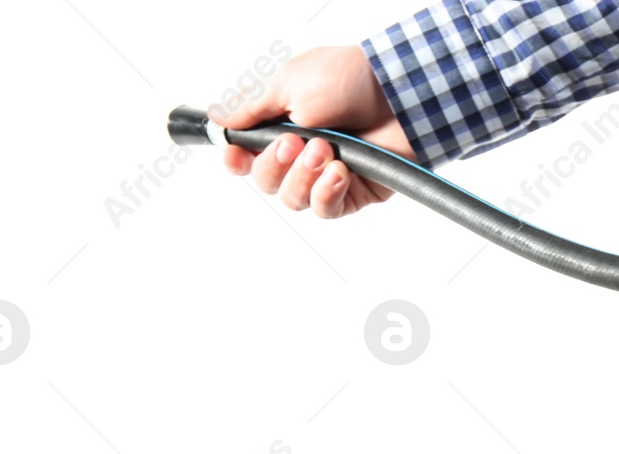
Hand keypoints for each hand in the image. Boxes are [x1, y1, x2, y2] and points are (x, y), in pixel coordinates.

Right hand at [210, 45, 414, 218]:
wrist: (399, 93)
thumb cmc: (349, 79)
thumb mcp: (288, 83)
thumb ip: (251, 107)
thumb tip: (219, 119)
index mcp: (281, 124)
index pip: (246, 155)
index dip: (237, 160)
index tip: (236, 156)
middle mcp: (301, 151)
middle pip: (266, 181)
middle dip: (276, 164)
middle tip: (297, 142)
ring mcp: (326, 173)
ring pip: (293, 200)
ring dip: (304, 176)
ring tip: (326, 150)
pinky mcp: (353, 191)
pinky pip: (327, 209)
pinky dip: (327, 193)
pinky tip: (339, 172)